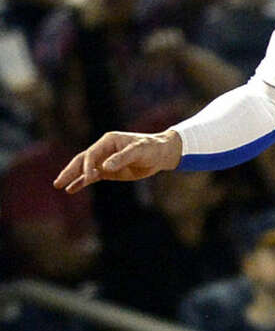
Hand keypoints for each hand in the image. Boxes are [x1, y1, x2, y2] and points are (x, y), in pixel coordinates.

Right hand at [54, 130, 182, 193]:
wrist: (160, 154)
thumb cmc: (151, 148)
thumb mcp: (139, 151)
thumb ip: (122, 158)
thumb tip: (105, 167)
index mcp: (108, 141)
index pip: (92, 154)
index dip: (88, 165)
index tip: (88, 177)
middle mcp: (103, 150)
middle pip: (82, 161)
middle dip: (70, 171)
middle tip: (58, 182)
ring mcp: (104, 161)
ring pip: (84, 170)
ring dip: (72, 177)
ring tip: (59, 186)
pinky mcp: (109, 172)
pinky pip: (92, 178)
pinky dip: (82, 183)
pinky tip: (71, 189)